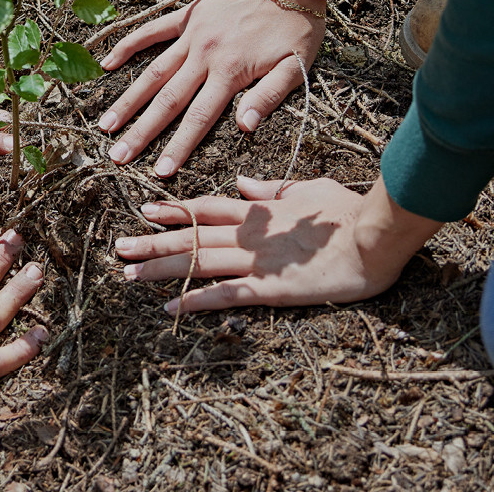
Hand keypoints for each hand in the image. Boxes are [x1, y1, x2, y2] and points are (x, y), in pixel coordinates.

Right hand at [97, 0, 324, 176]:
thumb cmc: (298, 26)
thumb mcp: (297, 65)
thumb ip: (268, 96)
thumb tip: (243, 127)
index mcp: (232, 72)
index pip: (199, 118)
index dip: (178, 146)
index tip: (159, 172)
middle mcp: (205, 55)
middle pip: (167, 101)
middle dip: (141, 132)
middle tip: (117, 156)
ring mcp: (192, 34)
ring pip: (152, 71)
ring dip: (128, 99)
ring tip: (105, 124)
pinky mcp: (187, 15)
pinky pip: (151, 31)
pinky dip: (128, 46)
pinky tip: (106, 64)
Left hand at [112, 177, 437, 311]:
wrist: (374, 235)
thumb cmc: (348, 211)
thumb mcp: (306, 189)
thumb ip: (272, 189)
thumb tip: (243, 185)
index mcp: (259, 211)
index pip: (206, 208)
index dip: (175, 209)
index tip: (146, 209)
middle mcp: (249, 234)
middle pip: (191, 236)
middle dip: (153, 241)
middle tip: (119, 247)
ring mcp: (256, 261)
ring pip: (197, 262)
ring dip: (161, 268)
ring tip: (129, 273)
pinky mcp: (269, 288)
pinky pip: (223, 295)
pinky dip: (194, 300)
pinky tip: (169, 307)